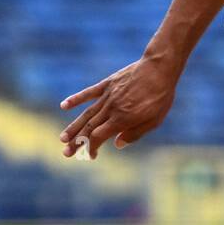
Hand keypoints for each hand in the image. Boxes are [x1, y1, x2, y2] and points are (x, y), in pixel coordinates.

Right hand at [59, 56, 178, 158]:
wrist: (159, 69)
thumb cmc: (160, 96)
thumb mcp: (154, 120)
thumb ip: (135, 133)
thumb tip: (117, 144)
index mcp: (122, 119)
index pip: (99, 137)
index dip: (91, 147)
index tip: (90, 155)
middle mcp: (111, 108)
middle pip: (89, 128)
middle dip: (77, 142)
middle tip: (66, 153)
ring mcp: (107, 95)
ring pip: (86, 114)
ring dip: (73, 127)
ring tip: (62, 138)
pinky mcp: (107, 84)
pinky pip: (88, 93)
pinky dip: (76, 99)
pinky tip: (64, 106)